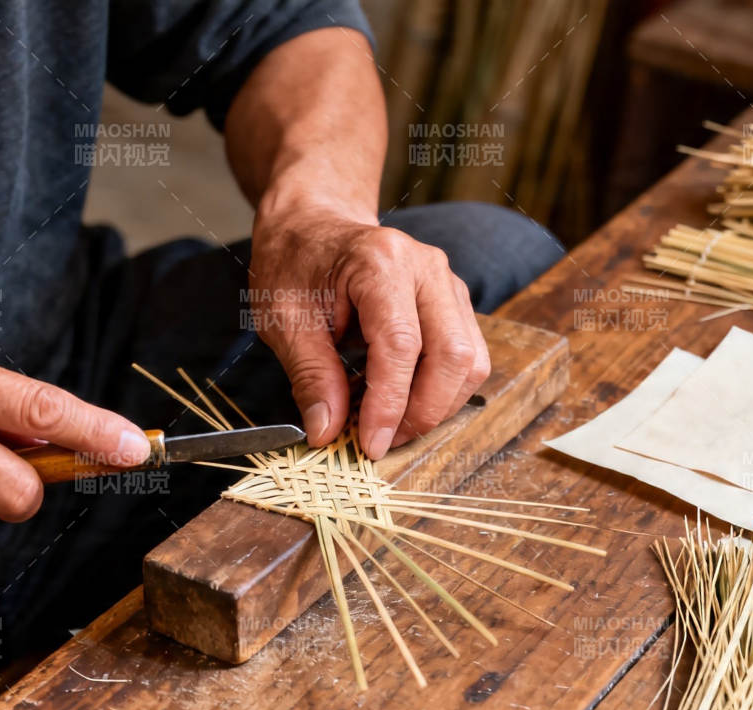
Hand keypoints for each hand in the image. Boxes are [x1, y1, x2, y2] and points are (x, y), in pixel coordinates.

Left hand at [248, 206, 489, 459]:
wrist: (313, 224)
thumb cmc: (294, 264)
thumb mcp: (282, 320)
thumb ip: (310, 376)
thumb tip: (326, 432)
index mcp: (379, 262)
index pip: (401, 345)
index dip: (389, 403)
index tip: (370, 443)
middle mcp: (426, 268)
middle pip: (452, 354)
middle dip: (422, 412)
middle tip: (382, 441)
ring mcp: (447, 284)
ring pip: (470, 360)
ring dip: (437, 405)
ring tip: (391, 425)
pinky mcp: (454, 302)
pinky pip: (467, 356)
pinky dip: (442, 390)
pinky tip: (403, 401)